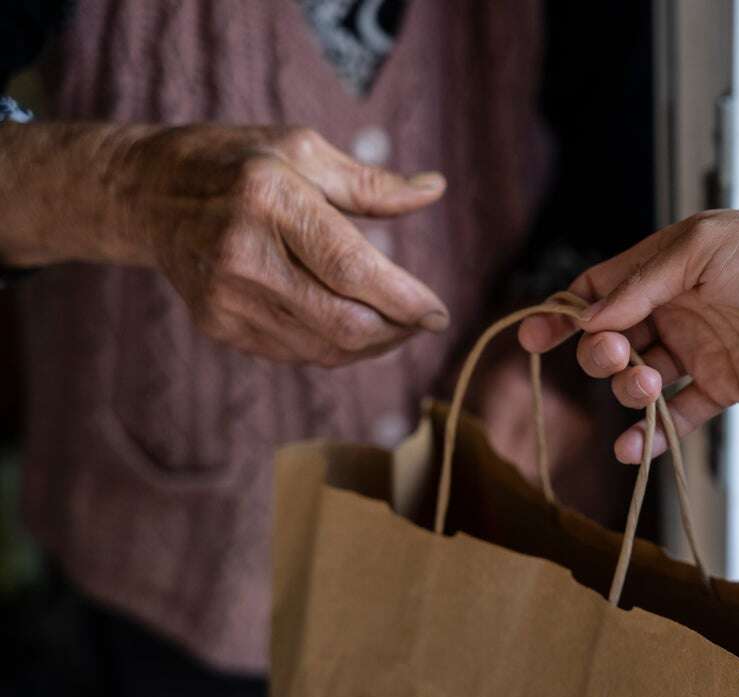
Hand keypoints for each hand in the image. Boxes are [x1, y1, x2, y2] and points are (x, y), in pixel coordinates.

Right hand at [0, 123, 448, 365]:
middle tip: (423, 321)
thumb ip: (370, 183)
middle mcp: (243, 255)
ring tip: (396, 324)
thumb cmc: (238, 162)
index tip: (439, 312)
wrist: (147, 193)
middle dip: (396, 330)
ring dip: (372, 345)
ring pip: (323, 348)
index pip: (352, 269)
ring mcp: (225, 298)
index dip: (404, 300)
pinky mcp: (218, 325)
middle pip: (342, 322)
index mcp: (269, 199)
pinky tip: (353, 327)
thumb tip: (434, 189)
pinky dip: (336, 347)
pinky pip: (295, 354)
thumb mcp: (302, 149)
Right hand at [517, 210, 738, 462]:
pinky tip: (632, 448)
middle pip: (611, 341)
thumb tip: (590, 318)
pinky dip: (651, 435)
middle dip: (600, 354)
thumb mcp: (702, 248)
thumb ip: (643, 283)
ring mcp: (695, 352)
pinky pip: (676, 417)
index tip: (535, 338)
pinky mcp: (721, 387)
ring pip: (638, 381)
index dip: (564, 315)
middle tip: (616, 356)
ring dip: (629, 390)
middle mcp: (672, 311)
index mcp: (662, 270)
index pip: (599, 293)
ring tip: (649, 386)